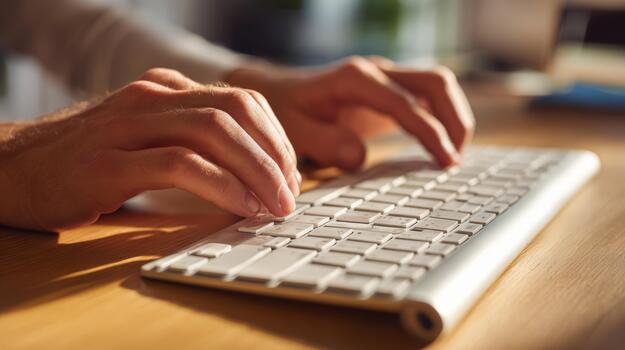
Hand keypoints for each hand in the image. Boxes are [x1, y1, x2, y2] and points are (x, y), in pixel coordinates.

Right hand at [0, 68, 298, 230]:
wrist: (13, 168)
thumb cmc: (90, 160)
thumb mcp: (149, 138)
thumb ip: (195, 145)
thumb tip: (256, 175)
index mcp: (168, 89)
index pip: (243, 101)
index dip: (277, 138)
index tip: (290, 174)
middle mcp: (152, 96)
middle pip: (236, 111)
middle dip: (275, 155)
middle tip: (291, 194)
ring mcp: (128, 124)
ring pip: (214, 132)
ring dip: (257, 170)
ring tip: (276, 204)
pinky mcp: (108, 161)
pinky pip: (179, 164)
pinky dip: (220, 185)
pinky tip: (241, 205)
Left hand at [226, 56, 474, 169]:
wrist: (276, 92)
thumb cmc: (283, 112)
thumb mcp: (293, 130)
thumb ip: (324, 143)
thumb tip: (359, 157)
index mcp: (355, 79)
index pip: (406, 103)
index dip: (431, 133)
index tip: (446, 162)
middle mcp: (376, 72)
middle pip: (435, 82)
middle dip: (455, 118)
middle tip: (457, 159)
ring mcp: (385, 79)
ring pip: (436, 86)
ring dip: (454, 116)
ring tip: (454, 155)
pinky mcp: (389, 92)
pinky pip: (426, 98)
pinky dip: (441, 118)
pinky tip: (441, 146)